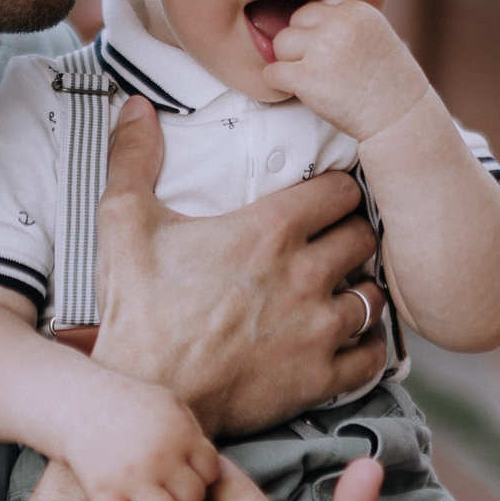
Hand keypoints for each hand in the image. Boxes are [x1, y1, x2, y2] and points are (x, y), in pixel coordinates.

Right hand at [61, 374, 224, 500]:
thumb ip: (194, 433)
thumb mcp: (169, 404)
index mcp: (179, 432)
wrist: (79, 403)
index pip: (211, 471)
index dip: (205, 480)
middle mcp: (158, 456)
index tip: (192, 481)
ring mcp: (130, 478)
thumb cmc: (129, 404)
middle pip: (193, 498)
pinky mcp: (102, 494)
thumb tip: (214, 470)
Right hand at [90, 97, 388, 435]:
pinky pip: (373, 354)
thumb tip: (134, 105)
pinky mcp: (319, 378)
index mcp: (269, 230)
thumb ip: (133, 157)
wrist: (144, 394)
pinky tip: (347, 339)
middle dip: (351, 234)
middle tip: (333, 241)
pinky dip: (366, 345)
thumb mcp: (124, 223)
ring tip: (341, 289)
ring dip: (361, 288)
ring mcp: (318, 329)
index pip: (341, 189)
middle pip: (364, 236)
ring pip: (375, 294)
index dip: (335, 190)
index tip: (324, 199)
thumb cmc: (137, 312)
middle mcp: (306, 274)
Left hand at [261, 0, 431, 140]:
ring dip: (289, 62)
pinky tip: (297, 90)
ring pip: (280, 44)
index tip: (329, 49)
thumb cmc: (390, 80)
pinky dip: (279, 83)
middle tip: (319, 66)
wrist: (401, 115)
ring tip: (312, 77)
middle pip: (295, 20)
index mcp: (355, 9)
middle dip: (302, 43)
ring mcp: (321, 49)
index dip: (318, 29)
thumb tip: (309, 20)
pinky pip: (272, 73)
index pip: (318, 5)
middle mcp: (337, 23)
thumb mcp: (376, 33)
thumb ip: (346, 21)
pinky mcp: (307, 77)